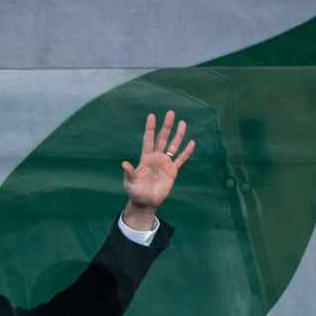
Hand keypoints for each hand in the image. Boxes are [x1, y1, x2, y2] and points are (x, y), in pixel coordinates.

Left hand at [121, 111, 193, 229]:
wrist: (146, 203)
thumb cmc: (136, 192)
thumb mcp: (130, 183)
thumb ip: (129, 173)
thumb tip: (124, 164)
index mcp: (145, 158)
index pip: (148, 140)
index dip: (150, 128)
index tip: (152, 116)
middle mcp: (156, 158)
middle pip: (162, 139)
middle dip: (166, 126)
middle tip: (170, 113)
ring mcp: (165, 163)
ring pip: (173, 146)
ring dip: (178, 135)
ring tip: (183, 123)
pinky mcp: (172, 171)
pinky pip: (181, 159)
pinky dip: (186, 152)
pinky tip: (191, 143)